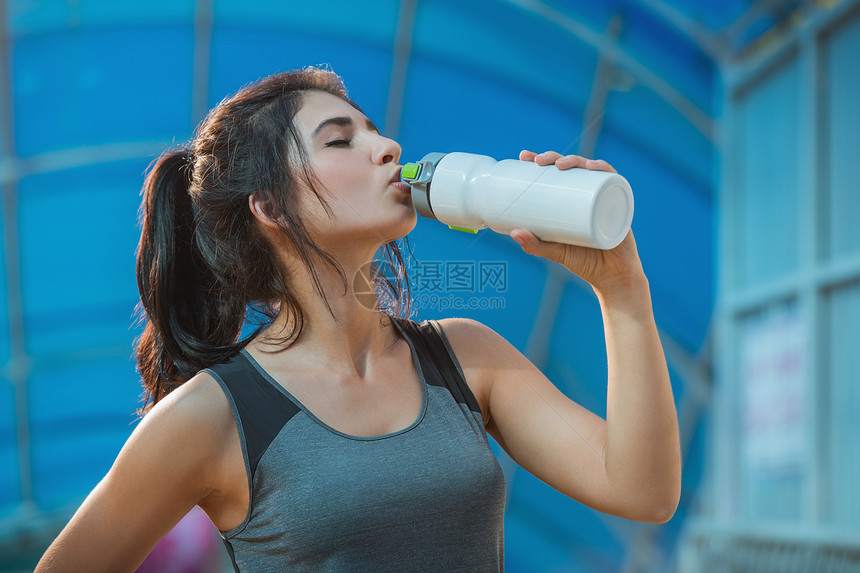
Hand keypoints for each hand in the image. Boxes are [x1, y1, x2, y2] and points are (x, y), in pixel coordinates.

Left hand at [511, 150, 643, 292]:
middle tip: (538, 161)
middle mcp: (587, 194)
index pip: (555, 173)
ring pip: (590, 169)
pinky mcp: (619, 204)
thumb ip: (535, 245)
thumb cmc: (583, 261)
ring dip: (576, 160)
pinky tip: (594, 167)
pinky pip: (615, 182)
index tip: (525, 157)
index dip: (541, 160)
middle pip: (572, 167)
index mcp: (570, 200)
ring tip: (560, 164)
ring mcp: (604, 197)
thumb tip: (513, 233)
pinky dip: (606, 170)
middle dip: (554, 157)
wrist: (612, 277)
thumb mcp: (555, 251)